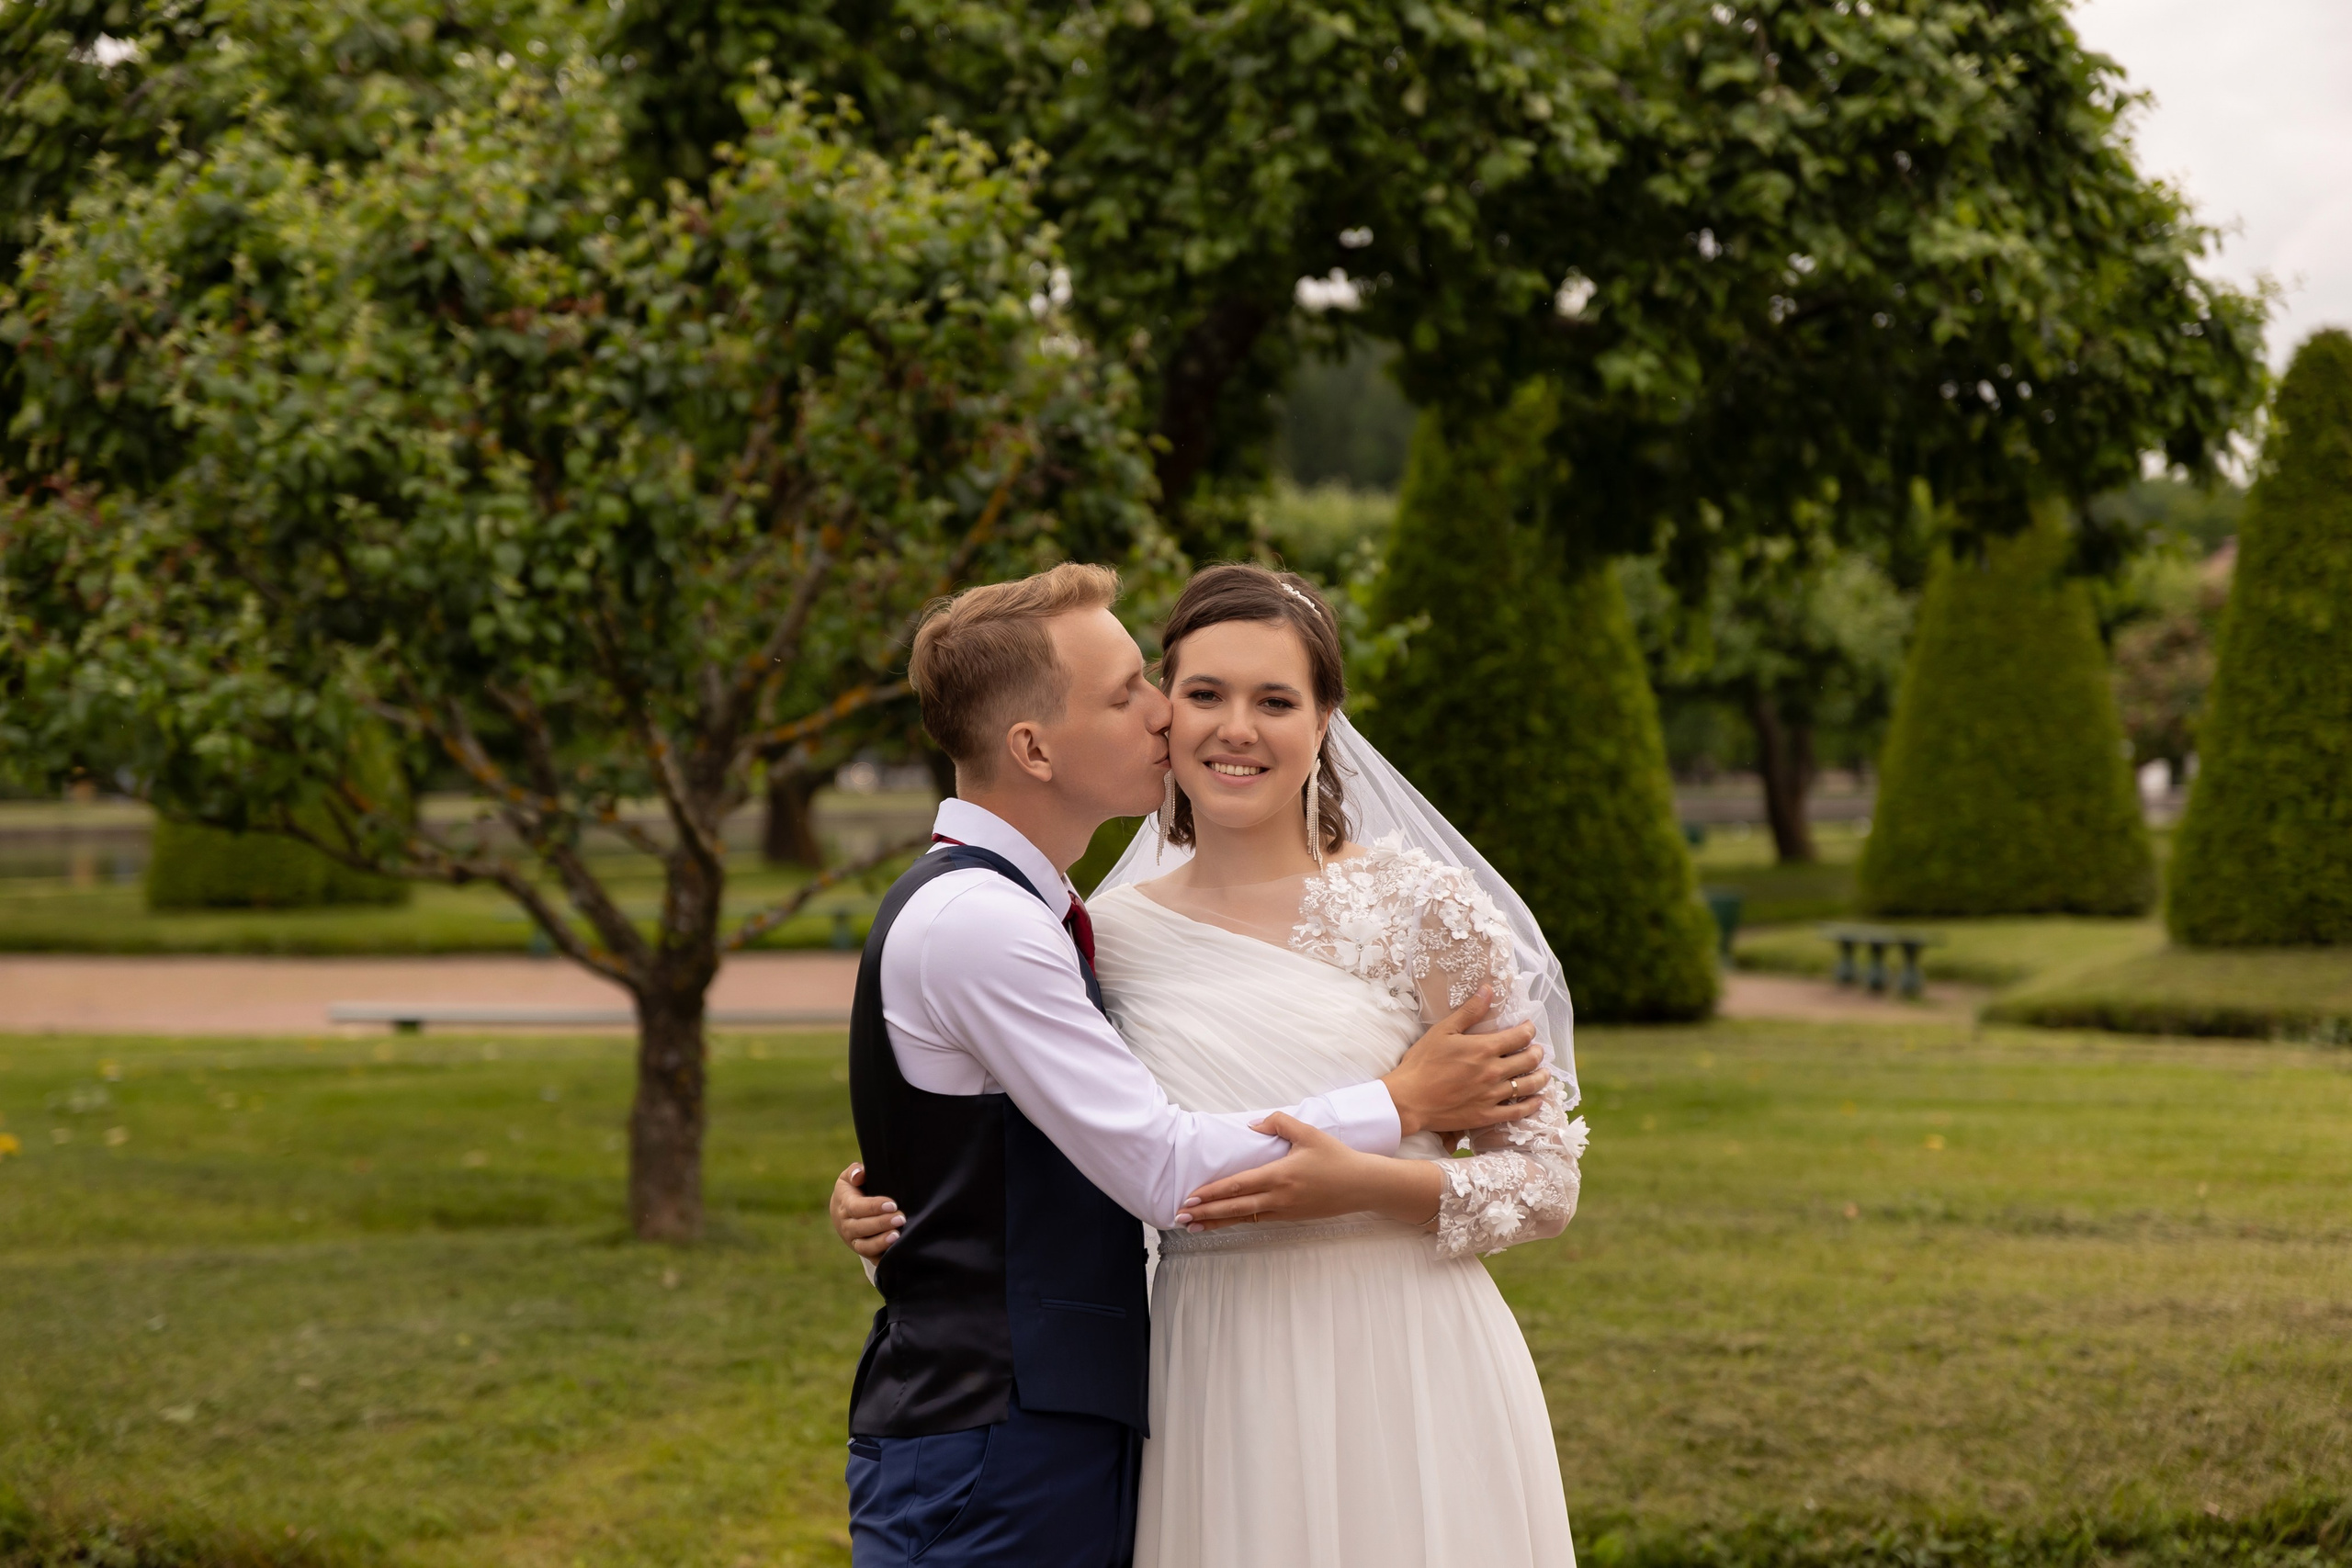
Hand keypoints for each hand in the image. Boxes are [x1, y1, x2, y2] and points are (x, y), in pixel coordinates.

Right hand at [830, 1162, 902, 1260]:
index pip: (857, 1208)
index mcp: (844, 1206)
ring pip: (864, 1246)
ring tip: (897, 1236)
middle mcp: (846, 1225)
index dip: (874, 1207)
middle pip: (861, 1228)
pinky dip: (882, 1257)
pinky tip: (896, 1252)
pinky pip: (871, 1258)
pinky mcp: (863, 1251)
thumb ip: (855, 1172)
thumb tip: (860, 1174)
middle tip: (901, 1218)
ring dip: (881, 1242)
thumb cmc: (853, 1190)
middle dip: (882, 1224)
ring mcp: (854, 1241)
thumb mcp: (849, 1178)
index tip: (892, 1204)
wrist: (843, 1212)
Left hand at [1177, 1113, 1441, 1232]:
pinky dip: (1237, 1222)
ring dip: (1216, 1222)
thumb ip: (1279, 1123)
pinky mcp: (1290, 1217)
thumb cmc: (1336, 1157)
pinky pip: (1257, 1220)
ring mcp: (1284, 1211)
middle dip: (1205, 1212)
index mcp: (1279, 1175)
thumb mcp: (1308, 1132)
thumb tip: (1253, 1125)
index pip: (1237, 1185)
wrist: (1362, 1185)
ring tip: (1193, 1227)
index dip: (1212, 1192)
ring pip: (1243, 1218)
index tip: (1191, 1197)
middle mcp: (1278, 1197)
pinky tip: (1224, 1223)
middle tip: (1180, 1217)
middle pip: (1234, 1207)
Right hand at [1378, 987, 1547, 1138]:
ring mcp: (1492, 1095)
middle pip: (1529, 1060)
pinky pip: (1517, 1112)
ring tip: (1545, 1073)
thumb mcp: (1443, 1031)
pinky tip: (1536, 1100)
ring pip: (1528, 1085)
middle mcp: (1493, 1072)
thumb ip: (1469, 1011)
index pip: (1520, 1036)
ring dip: (1541, 1078)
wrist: (1408, 1100)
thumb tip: (1488, 989)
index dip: (1529, 1030)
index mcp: (1484, 1049)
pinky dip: (1531, 1105)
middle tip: (1538, 1050)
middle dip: (1538, 1052)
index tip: (1529, 1028)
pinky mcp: (1486, 1115)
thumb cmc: (1422, 1063)